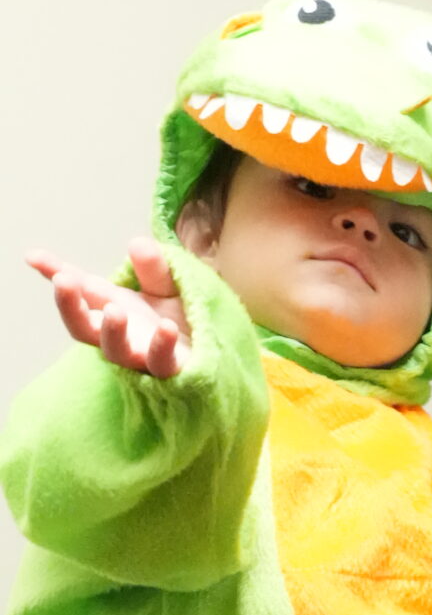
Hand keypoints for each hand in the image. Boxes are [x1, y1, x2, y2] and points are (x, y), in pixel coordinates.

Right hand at [27, 239, 188, 378]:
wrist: (215, 348)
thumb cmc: (182, 317)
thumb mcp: (166, 283)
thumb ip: (153, 267)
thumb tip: (137, 243)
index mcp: (111, 307)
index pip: (79, 290)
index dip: (56, 272)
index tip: (33, 257)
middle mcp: (120, 334)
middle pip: (83, 328)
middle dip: (70, 306)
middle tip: (64, 281)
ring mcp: (141, 355)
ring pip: (116, 351)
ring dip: (112, 331)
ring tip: (115, 310)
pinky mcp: (169, 370)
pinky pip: (161, 363)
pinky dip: (161, 345)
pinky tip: (166, 327)